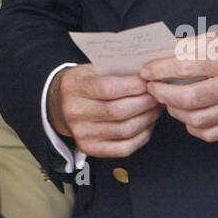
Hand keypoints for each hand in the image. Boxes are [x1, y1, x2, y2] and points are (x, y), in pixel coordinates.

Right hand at [47, 63, 162, 157]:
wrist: (59, 105)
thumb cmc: (81, 84)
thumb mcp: (91, 69)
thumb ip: (115, 69)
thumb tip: (148, 72)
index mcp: (73, 87)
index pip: (108, 88)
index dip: (134, 86)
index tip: (149, 80)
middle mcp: (74, 112)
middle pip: (119, 111)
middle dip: (145, 102)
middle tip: (157, 94)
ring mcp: (81, 133)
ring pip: (125, 129)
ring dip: (147, 118)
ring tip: (155, 107)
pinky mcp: (91, 148)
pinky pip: (124, 147)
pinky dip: (141, 136)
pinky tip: (147, 124)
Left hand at [141, 29, 217, 141]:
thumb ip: (191, 46)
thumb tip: (160, 57)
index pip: (185, 66)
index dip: (159, 70)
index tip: (146, 71)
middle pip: (188, 98)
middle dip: (162, 93)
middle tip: (152, 87)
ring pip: (195, 118)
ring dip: (174, 109)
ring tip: (168, 99)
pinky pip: (207, 132)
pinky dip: (191, 124)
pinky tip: (187, 113)